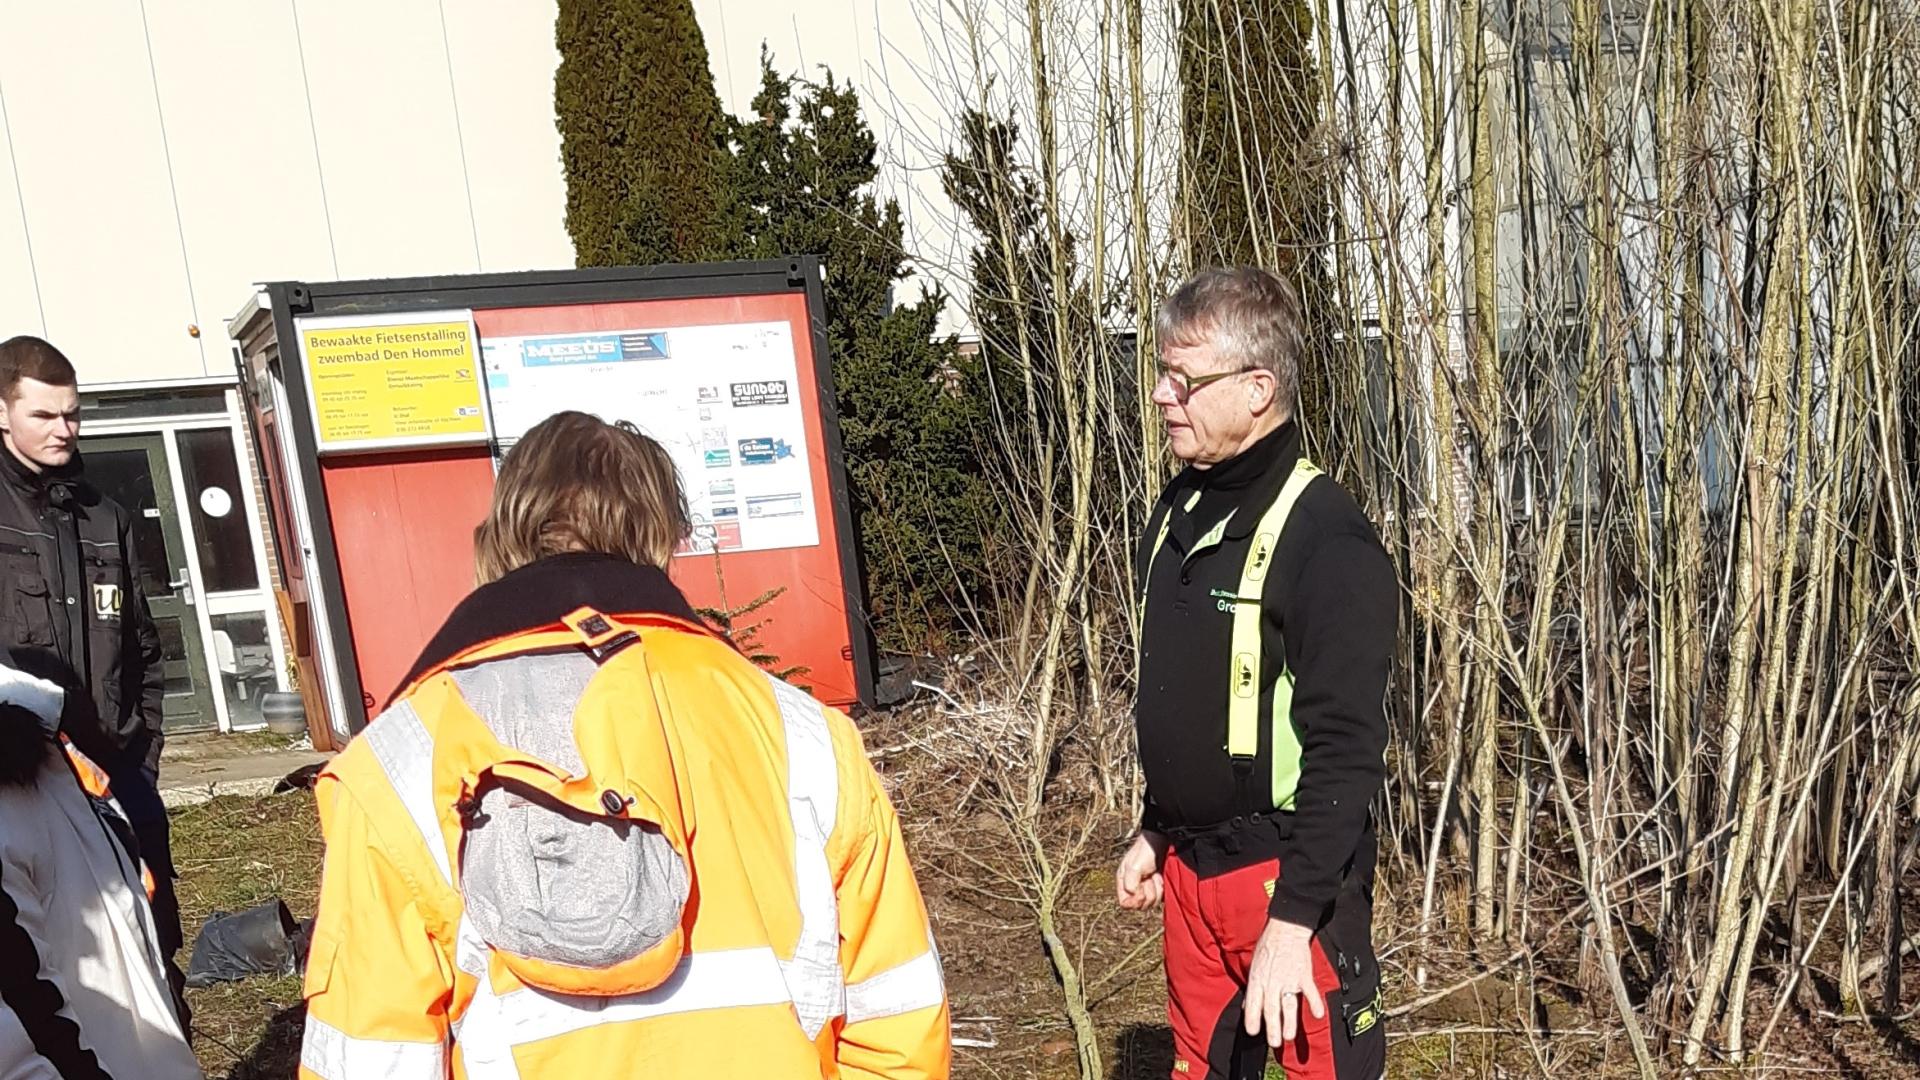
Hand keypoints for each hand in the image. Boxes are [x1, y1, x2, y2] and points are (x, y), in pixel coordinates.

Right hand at [1115, 830, 1168, 909]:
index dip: (1133, 901)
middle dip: (1147, 893)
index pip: (1125, 904)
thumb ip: (1130, 883)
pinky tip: (1160, 878)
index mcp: (1124, 883)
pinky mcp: (1157, 889)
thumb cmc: (1145, 852)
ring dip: (1156, 890)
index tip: (1140, 891)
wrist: (1160, 843)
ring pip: (1151, 903)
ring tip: (1155, 876)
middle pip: (1140, 906)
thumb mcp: (1133, 866)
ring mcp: (1146, 889)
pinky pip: (1160, 899)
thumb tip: (1133, 895)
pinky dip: (1162, 889)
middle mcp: (1134, 888)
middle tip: (1149, 878)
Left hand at [1243, 918, 1323, 1047]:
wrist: (1286, 929)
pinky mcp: (1303, 975)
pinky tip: (1318, 1015)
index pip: (1253, 1004)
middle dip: (1272, 1028)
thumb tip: (1247, 1005)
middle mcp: (1271, 982)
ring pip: (1288, 1005)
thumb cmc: (1268, 945)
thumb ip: (1252, 987)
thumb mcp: (1254, 965)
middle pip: (1271, 1009)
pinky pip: (1309, 992)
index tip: (1253, 1032)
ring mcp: (1288, 979)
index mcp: (1257, 979)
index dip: (1252, 1019)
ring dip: (1289, 1022)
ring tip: (1289, 1037)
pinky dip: (1314, 1003)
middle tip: (1274, 1043)